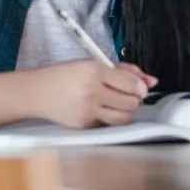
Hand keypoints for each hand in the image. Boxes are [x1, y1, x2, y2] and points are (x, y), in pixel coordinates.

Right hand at [25, 60, 157, 127]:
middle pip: (132, 102)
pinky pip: (108, 124)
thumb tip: (152, 81)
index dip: (141, 87)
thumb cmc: (66, 75)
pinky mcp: (84, 125)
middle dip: (134, 99)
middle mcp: (92, 91)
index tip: (140, 87)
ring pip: (124, 117)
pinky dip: (108, 117)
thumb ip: (124, 70)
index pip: (131, 83)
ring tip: (115, 103)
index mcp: (94, 71)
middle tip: (126, 94)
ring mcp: (87, 110)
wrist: (37, 92)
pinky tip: (98, 109)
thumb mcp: (93, 64)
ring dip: (125, 110)